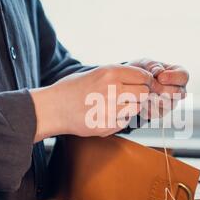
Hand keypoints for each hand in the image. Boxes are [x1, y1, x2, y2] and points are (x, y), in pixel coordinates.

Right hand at [30, 65, 151, 141]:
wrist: (54, 108)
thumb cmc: (74, 88)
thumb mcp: (97, 72)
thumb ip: (120, 74)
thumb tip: (144, 77)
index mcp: (110, 73)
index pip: (143, 76)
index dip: (145, 80)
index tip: (143, 83)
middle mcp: (112, 90)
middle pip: (144, 93)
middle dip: (141, 94)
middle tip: (132, 95)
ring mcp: (110, 110)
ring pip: (137, 108)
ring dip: (132, 107)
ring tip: (116, 104)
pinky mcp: (107, 126)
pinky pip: (125, 122)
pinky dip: (120, 119)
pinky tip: (106, 114)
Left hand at [128, 58, 188, 118]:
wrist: (132, 83)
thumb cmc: (143, 70)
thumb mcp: (145, 63)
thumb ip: (152, 65)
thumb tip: (159, 71)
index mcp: (179, 75)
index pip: (183, 77)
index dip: (173, 78)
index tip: (160, 78)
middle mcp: (179, 90)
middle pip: (179, 93)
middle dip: (163, 90)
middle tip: (151, 87)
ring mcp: (171, 103)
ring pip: (169, 105)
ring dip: (155, 99)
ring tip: (144, 93)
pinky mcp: (160, 113)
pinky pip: (157, 113)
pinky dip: (148, 108)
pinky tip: (140, 101)